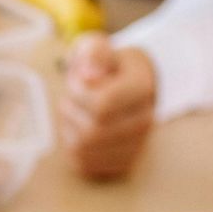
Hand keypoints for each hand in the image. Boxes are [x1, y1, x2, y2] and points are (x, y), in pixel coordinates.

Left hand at [58, 38, 156, 178]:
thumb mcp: (97, 47)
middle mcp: (145, 119)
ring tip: (73, 112)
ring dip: (67, 129)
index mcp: (142, 87)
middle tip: (69, 98)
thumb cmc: (106, 65)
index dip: (77, 93)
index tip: (76, 80)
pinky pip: (84, 164)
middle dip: (69, 112)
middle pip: (90, 131)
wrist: (129, 85)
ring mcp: (137, 144)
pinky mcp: (123, 162)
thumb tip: (89, 75)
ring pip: (84, 149)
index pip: (101, 105)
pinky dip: (71, 148)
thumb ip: (94, 52)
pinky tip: (77, 129)